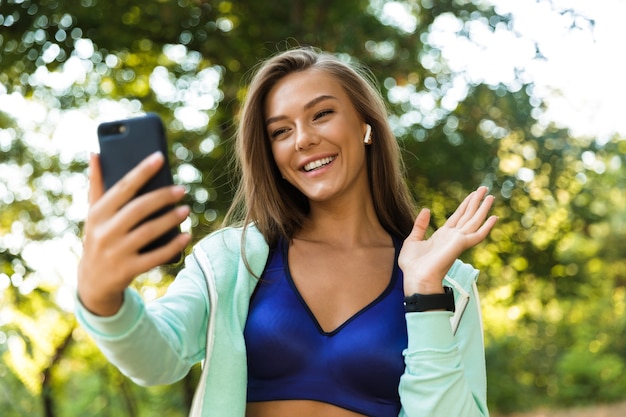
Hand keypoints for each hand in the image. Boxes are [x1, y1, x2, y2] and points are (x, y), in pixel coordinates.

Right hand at [77, 152, 191, 315]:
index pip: (123, 187)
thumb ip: (97, 184)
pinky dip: (173, 245)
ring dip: (170, 219)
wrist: (93, 281)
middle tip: (182, 189)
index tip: (159, 157)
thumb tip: (96, 154)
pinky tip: (186, 235)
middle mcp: (105, 232)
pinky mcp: (128, 269)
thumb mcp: (93, 214)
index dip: (141, 171)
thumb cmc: (99, 237)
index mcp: (97, 213)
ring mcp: (116, 252)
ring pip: (149, 232)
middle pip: (139, 209)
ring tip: (186, 210)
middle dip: (163, 197)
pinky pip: (156, 256)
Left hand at [399, 186, 496, 294]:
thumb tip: (427, 210)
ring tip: (490, 195)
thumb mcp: (413, 240)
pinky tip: (494, 217)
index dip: (465, 205)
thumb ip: (420, 225)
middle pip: (468, 215)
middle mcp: (452, 237)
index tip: (473, 194)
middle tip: (485, 188)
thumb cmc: (413, 265)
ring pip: (474, 220)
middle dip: (476, 202)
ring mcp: (458, 240)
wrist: (416, 278)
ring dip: (482, 208)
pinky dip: (487, 226)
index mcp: (442, 235)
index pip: (457, 216)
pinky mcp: (461, 245)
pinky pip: (477, 234)